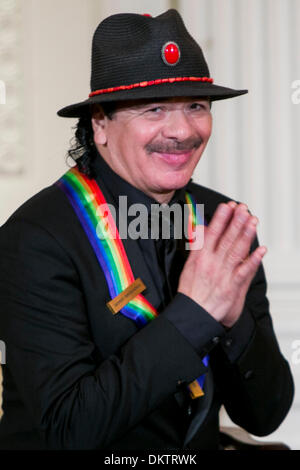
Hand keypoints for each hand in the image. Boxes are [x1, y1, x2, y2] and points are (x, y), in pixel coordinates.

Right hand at [178, 201, 266, 327]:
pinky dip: (253, 260)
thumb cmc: (191, 292)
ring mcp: (223, 274)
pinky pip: (244, 270)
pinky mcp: (232, 286)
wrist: (193, 314)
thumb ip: (197, 246)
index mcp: (201, 257)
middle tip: (243, 208)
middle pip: (226, 238)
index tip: (227, 207)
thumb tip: (200, 230)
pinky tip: (261, 250)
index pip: (212, 233)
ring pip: (236, 250)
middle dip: (236, 221)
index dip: (221, 219)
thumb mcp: (188, 265)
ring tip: (252, 221)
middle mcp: (212, 263)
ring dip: (246, 234)